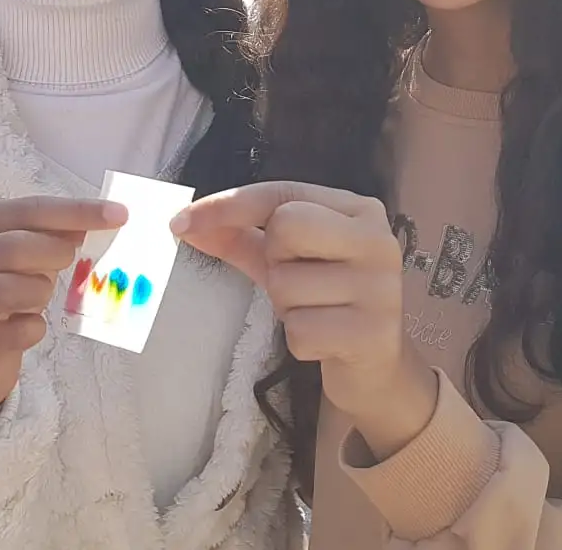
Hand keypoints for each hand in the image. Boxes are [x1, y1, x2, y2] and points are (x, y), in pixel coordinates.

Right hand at [0, 196, 126, 413]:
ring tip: (38, 297)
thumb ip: (51, 233)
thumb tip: (98, 218)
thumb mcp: (21, 257)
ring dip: (41, 293)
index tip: (119, 214)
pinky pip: (16, 331)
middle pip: (14, 247)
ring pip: (11, 288)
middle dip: (55, 253)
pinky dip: (35, 329)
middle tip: (69, 262)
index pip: (25, 210)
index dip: (76, 211)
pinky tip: (29, 328)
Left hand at [174, 182, 436, 457]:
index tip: (180, 223)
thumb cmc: (325, 301)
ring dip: (286, 308)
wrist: (375, 367)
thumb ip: (238, 238)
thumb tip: (182, 224)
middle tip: (297, 281)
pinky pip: (299, 332)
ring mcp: (381, 287)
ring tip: (315, 312)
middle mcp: (378, 240)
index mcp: (359, 210)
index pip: (282, 194)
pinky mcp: (373, 334)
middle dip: (274, 261)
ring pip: (286, 285)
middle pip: (285, 228)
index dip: (228, 206)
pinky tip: (325, 342)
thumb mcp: (283, 261)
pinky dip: (299, 341)